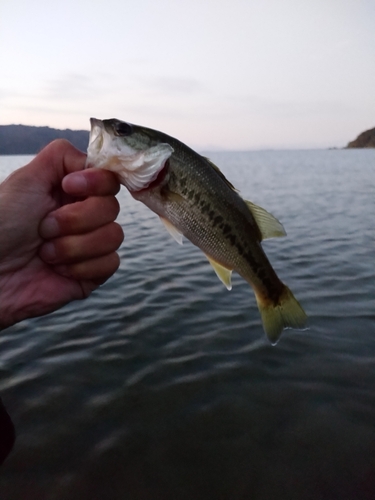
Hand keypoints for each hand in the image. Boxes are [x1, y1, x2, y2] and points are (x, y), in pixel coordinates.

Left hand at [0, 140, 123, 328]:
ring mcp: (90, 245)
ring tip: (46, 253)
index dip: (96, 183)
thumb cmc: (0, 225)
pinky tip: (58, 270)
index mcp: (71, 192)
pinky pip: (110, 263)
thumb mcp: (26, 179)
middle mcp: (84, 216)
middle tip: (44, 228)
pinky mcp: (92, 273)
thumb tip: (94, 159)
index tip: (68, 187)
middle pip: (112, 207)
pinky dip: (81, 267)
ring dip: (74, 246)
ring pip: (114, 236)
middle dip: (75, 219)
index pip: (108, 178)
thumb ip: (62, 156)